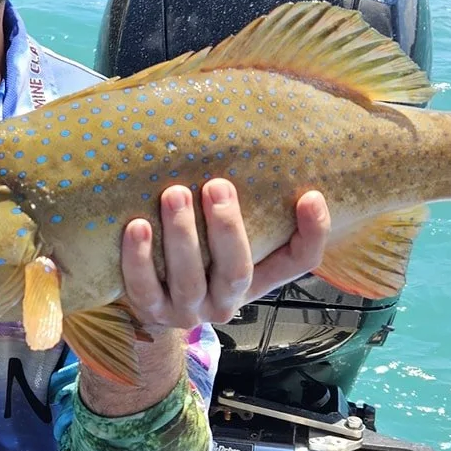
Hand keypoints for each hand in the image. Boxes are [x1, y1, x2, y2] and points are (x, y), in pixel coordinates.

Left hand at [122, 180, 330, 330]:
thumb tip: (254, 138)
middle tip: (217, 185)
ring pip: (189, 281)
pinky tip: (137, 226)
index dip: (313, 234)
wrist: (150, 299)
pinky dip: (139, 258)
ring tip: (175, 194)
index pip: (298, 262)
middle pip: (237, 271)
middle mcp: (227, 301)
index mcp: (256, 279)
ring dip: (182, 236)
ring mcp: (188, 311)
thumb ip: (247, 206)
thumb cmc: (195, 252)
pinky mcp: (150, 312)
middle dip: (227, 228)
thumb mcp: (225, 236)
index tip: (311, 196)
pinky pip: (143, 288)